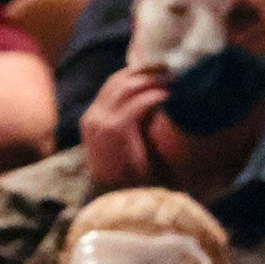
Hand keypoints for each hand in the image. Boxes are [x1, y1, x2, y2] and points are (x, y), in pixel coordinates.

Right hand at [80, 64, 168, 191]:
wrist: (119, 196)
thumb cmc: (127, 172)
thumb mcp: (123, 142)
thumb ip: (129, 120)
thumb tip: (153, 96)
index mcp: (91, 119)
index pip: (112, 83)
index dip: (136, 72)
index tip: (160, 68)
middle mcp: (92, 117)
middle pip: (119, 80)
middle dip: (147, 71)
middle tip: (171, 68)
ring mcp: (101, 123)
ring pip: (127, 87)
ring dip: (153, 81)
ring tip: (173, 80)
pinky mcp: (114, 130)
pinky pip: (137, 104)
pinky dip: (155, 96)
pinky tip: (170, 95)